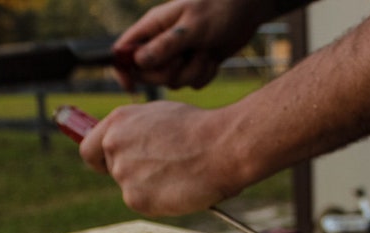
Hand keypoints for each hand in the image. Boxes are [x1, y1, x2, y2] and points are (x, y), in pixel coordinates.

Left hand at [79, 101, 243, 215]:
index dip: (101, 159)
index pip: (89, 149)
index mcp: (118, 121)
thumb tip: (128, 144)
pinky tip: (180, 186)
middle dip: (135, 173)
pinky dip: (160, 200)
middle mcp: (114, 146)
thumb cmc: (200, 128)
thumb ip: (135, 130)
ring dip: (150, 186)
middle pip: (113, 171)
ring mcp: (123, 174)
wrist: (222, 147)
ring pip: (131, 189)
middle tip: (165, 168)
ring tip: (180, 173)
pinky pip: (145, 204)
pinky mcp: (135, 199)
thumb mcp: (160, 116)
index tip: (111, 164)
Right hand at [114, 0, 264, 89]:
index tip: (130, 85)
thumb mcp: (192, 27)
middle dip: (166, 74)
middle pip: (147, 73)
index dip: (122, 69)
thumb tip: (138, 62)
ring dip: (191, 73)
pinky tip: (213, 59)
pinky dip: (204, 76)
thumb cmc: (219, 10)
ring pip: (172, 81)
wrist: (247, 11)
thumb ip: (166, 45)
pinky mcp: (195, 64)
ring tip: (205, 53)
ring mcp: (178, 55)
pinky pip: (191, 83)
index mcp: (153, 26)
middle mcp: (162, 42)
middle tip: (182, 60)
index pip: (124, 50)